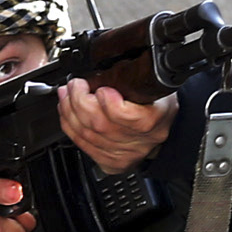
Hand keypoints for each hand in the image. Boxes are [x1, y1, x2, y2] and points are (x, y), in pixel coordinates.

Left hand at [58, 79, 174, 173]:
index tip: (100, 88)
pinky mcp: (110, 162)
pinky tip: (67, 112)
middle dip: (78, 100)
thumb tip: (103, 69)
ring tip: (66, 94)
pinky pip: (82, 144)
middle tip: (74, 85)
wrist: (165, 131)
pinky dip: (69, 125)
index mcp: (151, 120)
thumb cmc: (157, 106)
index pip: (123, 114)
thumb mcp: (154, 87)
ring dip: (69, 110)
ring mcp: (122, 155)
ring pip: (85, 133)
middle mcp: (137, 143)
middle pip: (98, 123)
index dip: (106, 100)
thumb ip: (132, 81)